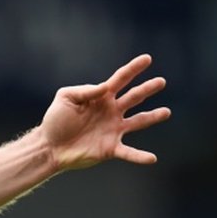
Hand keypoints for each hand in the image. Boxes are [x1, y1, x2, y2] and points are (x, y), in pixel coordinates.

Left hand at [40, 54, 170, 169]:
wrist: (50, 146)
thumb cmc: (56, 120)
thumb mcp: (65, 97)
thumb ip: (84, 90)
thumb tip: (104, 88)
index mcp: (101, 97)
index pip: (120, 79)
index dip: (133, 69)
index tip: (147, 59)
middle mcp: (111, 112)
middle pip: (134, 97)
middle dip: (147, 89)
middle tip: (161, 81)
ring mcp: (113, 130)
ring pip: (138, 122)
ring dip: (153, 117)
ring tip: (166, 112)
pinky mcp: (110, 148)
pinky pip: (128, 152)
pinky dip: (140, 156)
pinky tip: (152, 158)